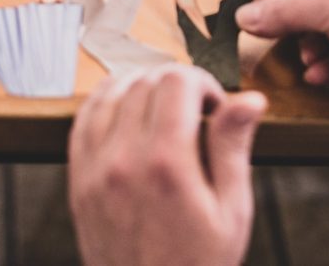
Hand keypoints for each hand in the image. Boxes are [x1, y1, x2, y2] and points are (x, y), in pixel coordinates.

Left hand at [69, 65, 267, 265]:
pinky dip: (106, 102)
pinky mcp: (79, 180)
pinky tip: (127, 111)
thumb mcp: (231, 210)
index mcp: (166, 163)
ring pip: (111, 91)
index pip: (177, 81)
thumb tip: (250, 99)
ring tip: (164, 110)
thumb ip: (233, 147)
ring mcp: (95, 169)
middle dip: (176, 84)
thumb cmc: (197, 264)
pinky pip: (83, 119)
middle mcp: (124, 159)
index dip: (203, 82)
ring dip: (141, 87)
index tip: (215, 106)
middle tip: (195, 110)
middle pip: (145, 81)